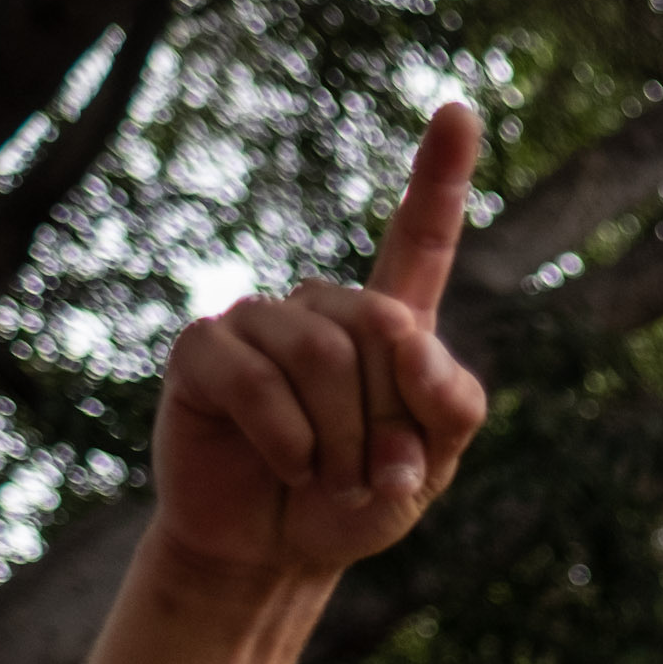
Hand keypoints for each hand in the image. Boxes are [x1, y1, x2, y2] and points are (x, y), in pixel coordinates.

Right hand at [151, 105, 490, 578]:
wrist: (272, 552)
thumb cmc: (355, 502)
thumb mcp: (429, 469)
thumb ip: (449, 407)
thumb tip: (409, 342)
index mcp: (388, 327)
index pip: (419, 241)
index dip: (440, 178)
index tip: (459, 111)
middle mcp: (322, 309)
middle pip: (381, 330)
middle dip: (388, 422)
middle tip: (371, 477)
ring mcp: (258, 322)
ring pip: (321, 356)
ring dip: (339, 442)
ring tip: (327, 479)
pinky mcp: (203, 350)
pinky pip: (256, 379)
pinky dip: (288, 440)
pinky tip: (288, 465)